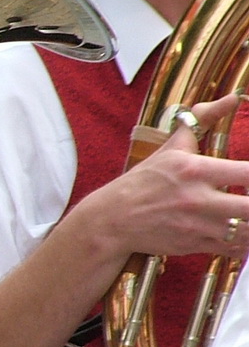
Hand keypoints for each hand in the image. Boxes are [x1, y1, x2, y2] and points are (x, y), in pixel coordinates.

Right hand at [82, 94, 248, 260]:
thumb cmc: (142, 182)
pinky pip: (233, 249)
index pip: (248, 173)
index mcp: (193, 170)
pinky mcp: (193, 245)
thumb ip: (203, 121)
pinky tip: (243, 233)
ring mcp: (196, 226)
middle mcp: (197, 199)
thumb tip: (233, 98)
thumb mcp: (170, 148)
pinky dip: (245, 244)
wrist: (111, 220)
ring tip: (247, 214)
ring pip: (245, 230)